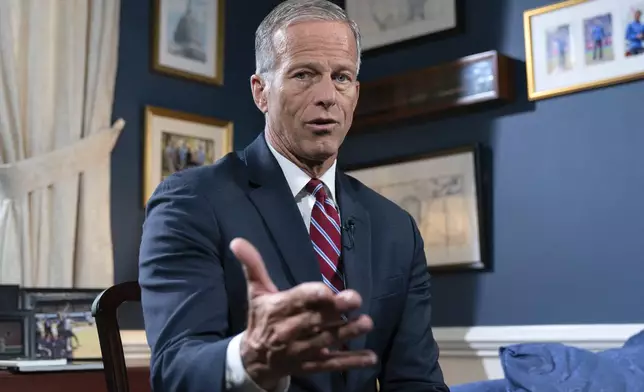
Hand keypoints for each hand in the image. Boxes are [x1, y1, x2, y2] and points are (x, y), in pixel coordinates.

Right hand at [229, 238, 376, 389]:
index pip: (295, 301)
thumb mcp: (256, 292)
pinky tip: (370, 358)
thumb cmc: (260, 319)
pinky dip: (351, 361)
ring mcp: (302, 350)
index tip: (326, 291)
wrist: (253, 360)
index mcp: (277, 310)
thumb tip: (237, 241)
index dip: (310, 296)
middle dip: (336, 310)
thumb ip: (253, 266)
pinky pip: (333, 364)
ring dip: (348, 333)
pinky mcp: (312, 365)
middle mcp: (290, 331)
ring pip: (327, 341)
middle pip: (315, 320)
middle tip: (356, 299)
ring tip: (367, 323)